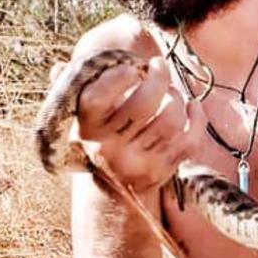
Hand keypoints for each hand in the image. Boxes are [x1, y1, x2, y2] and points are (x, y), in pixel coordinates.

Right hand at [70, 56, 194, 192]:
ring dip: (176, 98)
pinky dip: (198, 118)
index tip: (131, 67)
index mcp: (87, 128)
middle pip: (142, 104)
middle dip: (158, 78)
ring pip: (170, 120)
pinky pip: (190, 139)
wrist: (118, 190)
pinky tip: (192, 107)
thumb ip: (75, 91)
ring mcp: (137, 162)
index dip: (117, 77)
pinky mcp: (163, 170)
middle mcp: (109, 148)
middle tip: (159, 66)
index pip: (97, 99)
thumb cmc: (104, 138)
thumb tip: (59, 68)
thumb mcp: (84, 119)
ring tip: (171, 91)